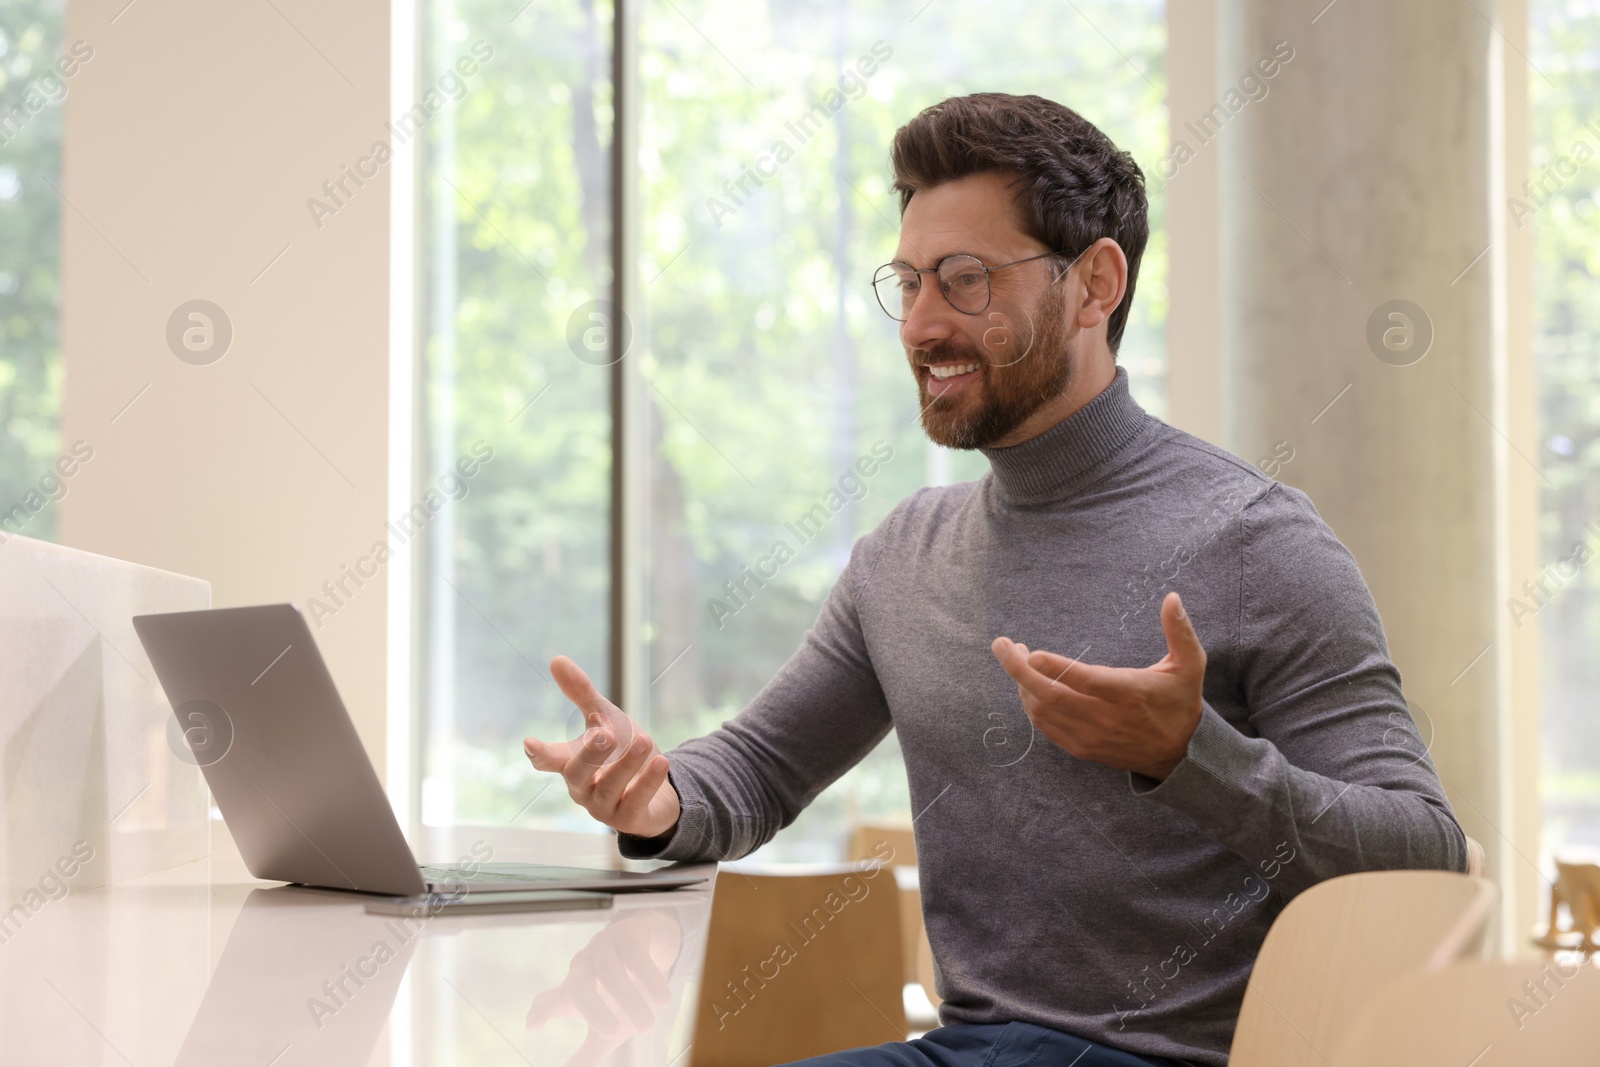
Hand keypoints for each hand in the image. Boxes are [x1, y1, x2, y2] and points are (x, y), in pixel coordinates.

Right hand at [524, 656, 680, 838]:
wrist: (658, 789)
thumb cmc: (622, 753)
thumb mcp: (605, 719)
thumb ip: (582, 694)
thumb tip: (556, 659)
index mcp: (572, 762)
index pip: (549, 759)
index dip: (540, 753)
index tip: (530, 744)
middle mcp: (583, 787)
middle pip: (577, 774)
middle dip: (590, 755)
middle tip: (605, 734)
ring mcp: (605, 807)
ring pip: (610, 788)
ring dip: (627, 764)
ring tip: (645, 740)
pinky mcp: (630, 820)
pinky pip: (636, 803)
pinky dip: (648, 782)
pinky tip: (661, 762)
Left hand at [526, 908, 683, 1066]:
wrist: (651, 945)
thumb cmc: (623, 989)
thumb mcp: (608, 1023)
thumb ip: (590, 1051)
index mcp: (573, 988)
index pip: (549, 1000)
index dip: (541, 1012)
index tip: (533, 1027)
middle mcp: (583, 966)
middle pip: (577, 986)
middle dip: (592, 1010)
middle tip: (610, 1033)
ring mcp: (604, 947)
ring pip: (610, 971)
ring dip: (629, 999)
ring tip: (646, 1026)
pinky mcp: (629, 934)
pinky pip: (637, 956)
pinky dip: (649, 978)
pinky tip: (662, 1000)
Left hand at [991, 591, 1205, 779]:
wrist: (1180, 754)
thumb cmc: (1180, 702)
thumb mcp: (1190, 665)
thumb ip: (1180, 631)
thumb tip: (1172, 597)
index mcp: (1129, 693)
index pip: (1084, 681)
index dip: (1055, 668)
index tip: (1031, 652)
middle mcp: (1105, 718)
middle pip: (1051, 696)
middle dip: (1019, 670)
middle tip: (1003, 645)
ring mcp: (1090, 736)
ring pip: (1042, 712)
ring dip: (1022, 684)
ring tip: (1016, 658)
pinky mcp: (1082, 748)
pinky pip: (1046, 727)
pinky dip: (1030, 705)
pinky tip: (1027, 684)